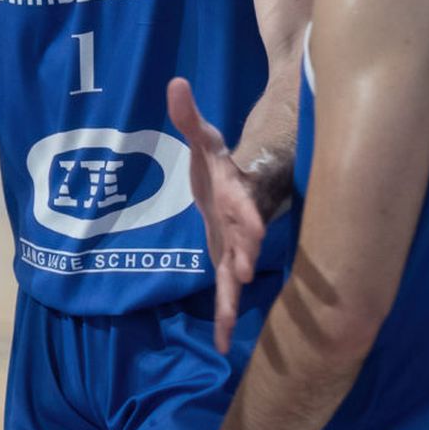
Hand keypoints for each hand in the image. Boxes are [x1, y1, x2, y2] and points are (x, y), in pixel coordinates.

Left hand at [168, 76, 268, 354]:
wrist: (237, 187)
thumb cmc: (219, 162)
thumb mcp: (203, 140)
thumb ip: (188, 116)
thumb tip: (175, 83)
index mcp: (235, 193)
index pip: (243, 203)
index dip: (248, 215)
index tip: (254, 228)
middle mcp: (240, 223)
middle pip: (244, 241)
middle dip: (246, 255)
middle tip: (246, 272)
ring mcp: (235, 247)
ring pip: (236, 274)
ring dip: (233, 296)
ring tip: (228, 322)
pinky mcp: (227, 265)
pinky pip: (227, 294)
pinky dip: (225, 318)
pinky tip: (221, 346)